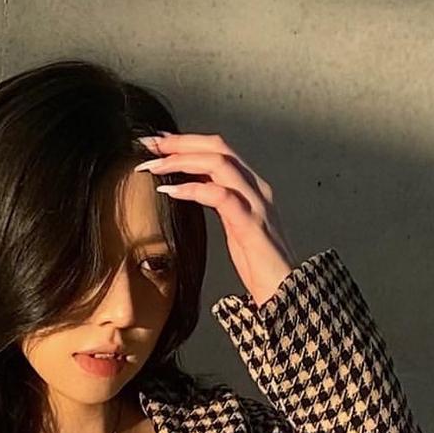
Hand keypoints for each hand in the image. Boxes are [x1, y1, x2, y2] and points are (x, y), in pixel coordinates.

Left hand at [134, 131, 297, 306]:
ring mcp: (256, 204)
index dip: (186, 141)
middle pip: (218, 147)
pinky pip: (221, 197)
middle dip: (180, 142)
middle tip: (148, 145)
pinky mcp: (251, 226)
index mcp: (251, 186)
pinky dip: (193, 189)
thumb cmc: (258, 263)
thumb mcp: (233, 224)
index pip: (219, 149)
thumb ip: (218, 200)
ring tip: (154, 166)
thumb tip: (189, 186)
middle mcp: (256, 188)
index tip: (156, 142)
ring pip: (220, 163)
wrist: (285, 291)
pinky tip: (171, 191)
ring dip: (182, 160)